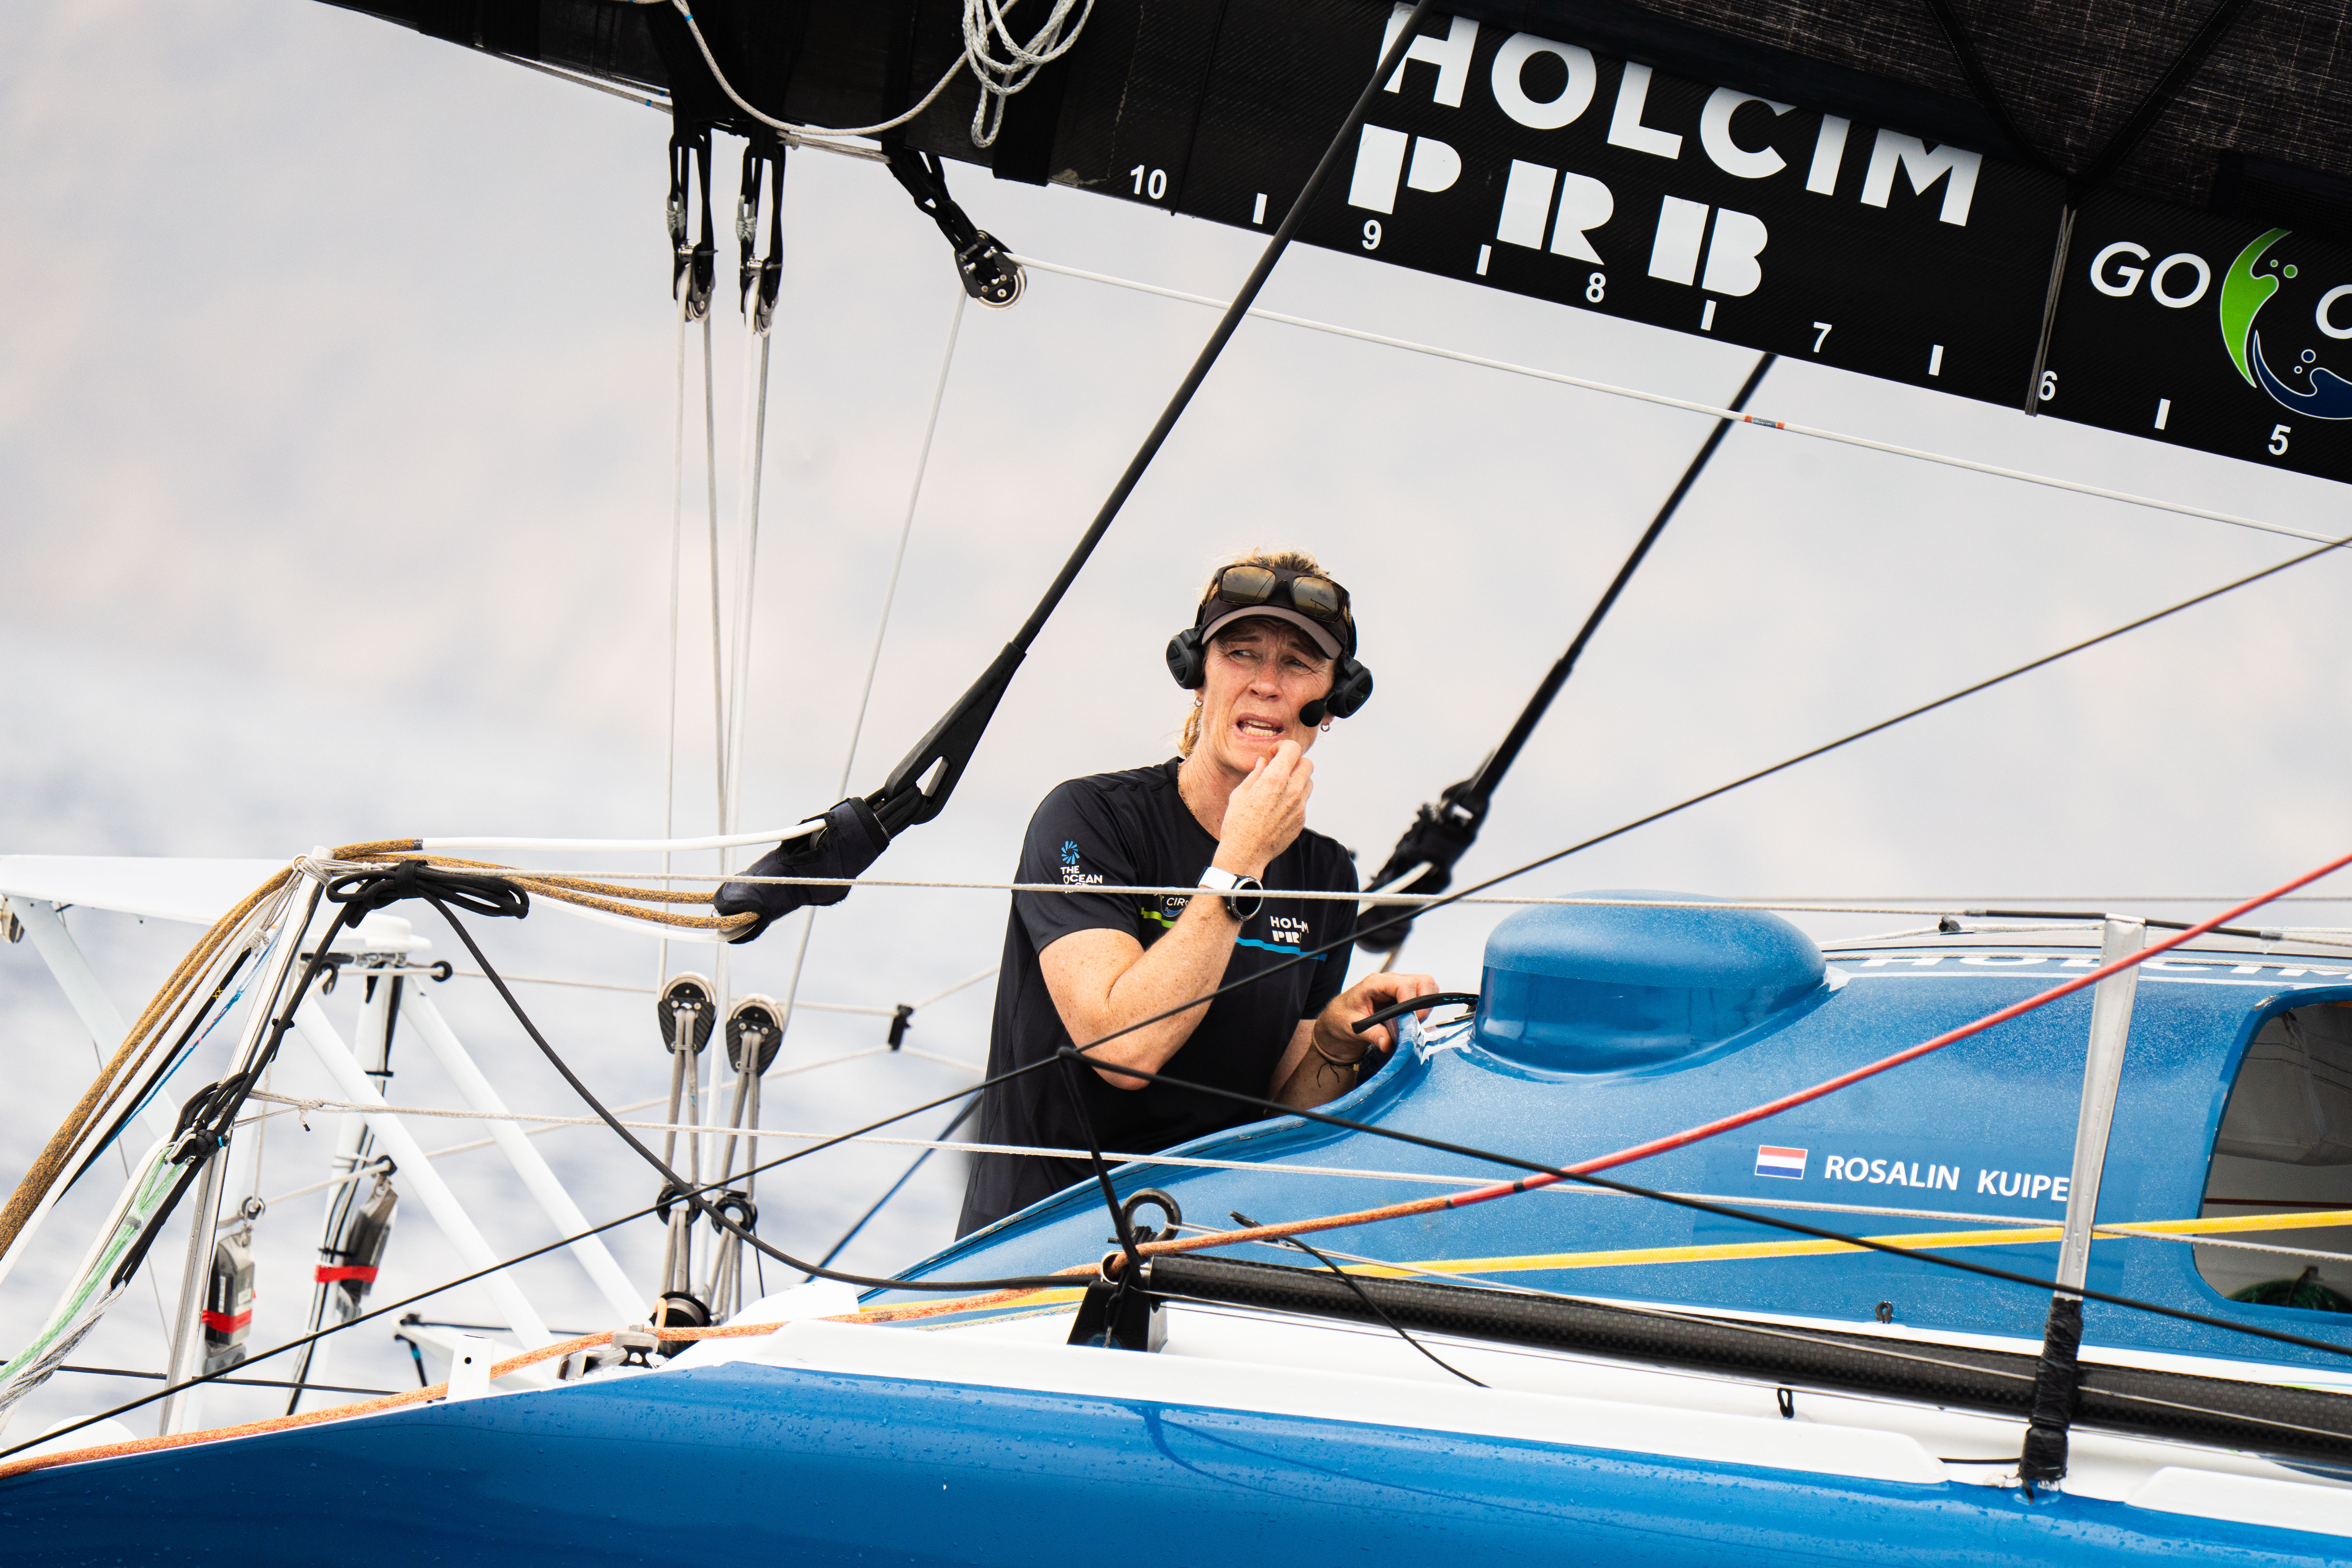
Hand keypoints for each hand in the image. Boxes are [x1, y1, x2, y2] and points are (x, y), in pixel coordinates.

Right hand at [1214, 740, 1312, 877]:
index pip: (1293, 749)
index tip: (1274, 754)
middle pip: (1307, 763)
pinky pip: (1304, 801)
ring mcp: (1299, 807)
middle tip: (1279, 769)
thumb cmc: (1238, 823)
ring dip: (1297, 779)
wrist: (1245, 853)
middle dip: (1293, 762)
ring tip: (1280, 788)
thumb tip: (1264, 762)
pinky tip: (1279, 806)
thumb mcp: (1240, 793)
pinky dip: (1295, 798)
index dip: (1283, 747)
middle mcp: (1292, 791)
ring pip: (1309, 782)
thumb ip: (1256, 773)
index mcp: (1274, 779)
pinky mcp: (1301, 820)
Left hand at [1314, 970, 1440, 1060]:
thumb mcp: (1353, 1028)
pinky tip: (1413, 1023)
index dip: (1412, 1001)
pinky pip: (1422, 998)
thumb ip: (1372, 1034)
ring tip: (1414, 1023)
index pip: (1404, 984)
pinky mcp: (1403, 998)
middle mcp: (1389, 982)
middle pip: (1422, 981)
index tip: (1412, 1021)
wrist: (1336, 1023)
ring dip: (1426, 1006)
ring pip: (1426, 987)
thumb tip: (1388, 1043)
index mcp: (1374, 983)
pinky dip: (1423, 1010)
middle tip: (1416, 1023)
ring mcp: (1398, 988)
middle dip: (1425, 1002)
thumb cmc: (1340, 1020)